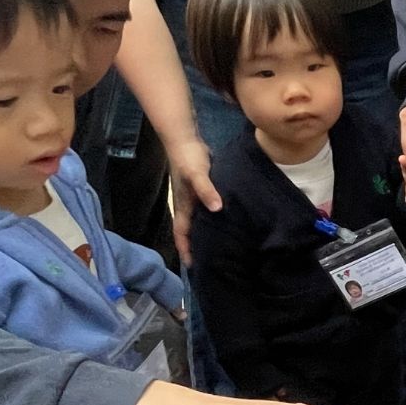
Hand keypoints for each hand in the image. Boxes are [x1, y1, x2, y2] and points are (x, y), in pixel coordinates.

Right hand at [164, 137, 221, 266]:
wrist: (184, 138)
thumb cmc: (188, 158)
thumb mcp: (197, 175)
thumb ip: (206, 191)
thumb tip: (216, 209)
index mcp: (183, 206)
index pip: (181, 233)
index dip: (185, 249)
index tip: (192, 266)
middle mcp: (187, 205)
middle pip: (189, 231)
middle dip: (195, 247)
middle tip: (208, 263)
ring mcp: (193, 197)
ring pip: (197, 221)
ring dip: (203, 234)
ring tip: (217, 248)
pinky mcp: (201, 189)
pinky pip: (205, 209)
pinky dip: (211, 219)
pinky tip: (224, 222)